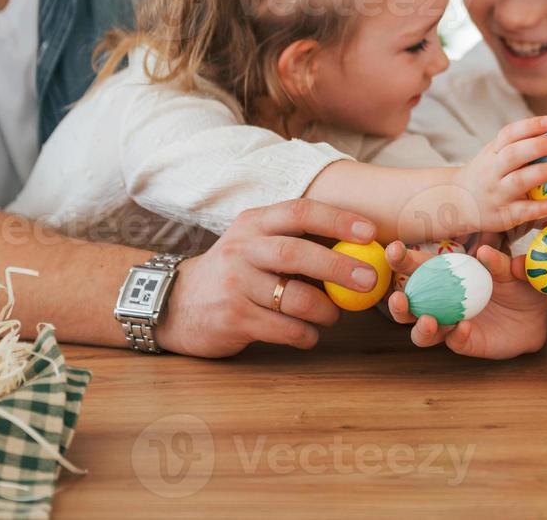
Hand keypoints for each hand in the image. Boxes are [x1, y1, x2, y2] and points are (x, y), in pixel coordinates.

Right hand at [156, 200, 382, 357]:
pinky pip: (283, 328)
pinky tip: (308, 334)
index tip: (370, 232)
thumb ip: (296, 242)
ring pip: (293, 297)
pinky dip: (305, 334)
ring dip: (324, 309)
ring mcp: (235, 285)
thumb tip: (359, 250)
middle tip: (369, 279)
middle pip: (297, 253)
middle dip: (339, 266)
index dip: (337, 219)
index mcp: (254, 223)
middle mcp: (242, 249)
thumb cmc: (235, 273)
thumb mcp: (255, 244)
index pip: (300, 211)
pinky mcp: (232, 318)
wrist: (176, 304)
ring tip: (333, 315)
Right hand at [385, 241, 546, 358]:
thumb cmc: (518, 284)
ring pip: (422, 332)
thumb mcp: (511, 270)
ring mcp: (451, 324)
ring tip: (428, 320)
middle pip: (409, 305)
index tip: (394, 251)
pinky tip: (465, 326)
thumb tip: (483, 252)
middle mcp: (441, 302)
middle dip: (398, 303)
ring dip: (420, 327)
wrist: (538, 313)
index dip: (402, 260)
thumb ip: (498, 262)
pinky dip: (457, 334)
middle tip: (399, 297)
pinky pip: (454, 341)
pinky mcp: (466, 342)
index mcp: (446, 276)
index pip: (417, 267)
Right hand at [455, 116, 546, 232]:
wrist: (459, 203)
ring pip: (519, 181)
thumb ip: (517, 147)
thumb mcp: (493, 156)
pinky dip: (543, 207)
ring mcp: (496, 193)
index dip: (530, 126)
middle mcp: (491, 171)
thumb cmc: (486, 176)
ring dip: (543, 172)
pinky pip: (524, 211)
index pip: (508, 134)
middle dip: (538, 146)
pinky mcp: (503, 215)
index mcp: (491, 153)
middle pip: (513, 155)